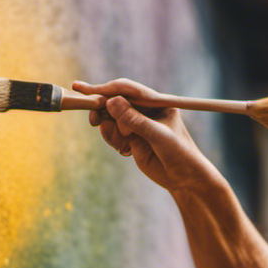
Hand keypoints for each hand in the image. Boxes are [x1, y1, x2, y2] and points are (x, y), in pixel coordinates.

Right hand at [73, 78, 217, 194]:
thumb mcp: (158, 135)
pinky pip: (112, 133)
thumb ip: (135, 120)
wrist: (184, 178)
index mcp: (156, 102)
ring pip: (111, 118)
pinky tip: (125, 150)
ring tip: (122, 143)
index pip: (128, 90)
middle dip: (102, 110)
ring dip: (109, 129)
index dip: (105, 89)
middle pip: (115, 101)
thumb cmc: (178, 153)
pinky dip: (112, 139)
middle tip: (94, 121)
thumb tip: (111, 102)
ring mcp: (137, 124)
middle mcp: (145, 110)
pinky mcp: (131, 138)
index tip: (83, 89)